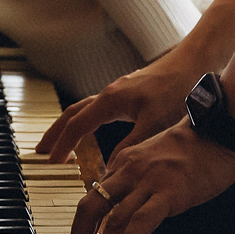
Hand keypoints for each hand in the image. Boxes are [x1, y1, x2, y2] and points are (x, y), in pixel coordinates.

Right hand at [35, 58, 193, 165]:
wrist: (194, 63)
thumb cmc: (177, 90)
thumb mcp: (154, 123)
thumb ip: (131, 146)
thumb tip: (110, 169)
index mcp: (110, 100)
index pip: (77, 125)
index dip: (63, 145)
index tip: (52, 162)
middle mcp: (109, 93)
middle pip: (72, 113)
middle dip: (54, 133)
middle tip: (40, 151)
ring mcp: (117, 91)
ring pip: (84, 109)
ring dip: (69, 126)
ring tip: (60, 144)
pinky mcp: (128, 93)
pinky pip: (97, 109)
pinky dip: (86, 122)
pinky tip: (92, 132)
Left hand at [69, 124, 234, 233]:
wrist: (221, 127)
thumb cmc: (196, 146)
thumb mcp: (158, 158)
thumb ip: (143, 180)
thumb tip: (138, 208)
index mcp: (124, 163)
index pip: (94, 198)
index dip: (83, 228)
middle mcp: (128, 171)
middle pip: (89, 208)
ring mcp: (148, 182)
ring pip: (112, 221)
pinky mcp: (169, 193)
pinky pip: (141, 221)